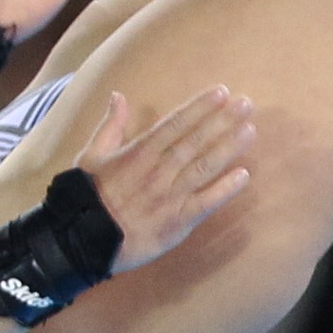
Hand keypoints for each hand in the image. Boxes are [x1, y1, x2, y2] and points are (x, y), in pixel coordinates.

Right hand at [80, 88, 257, 271]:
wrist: (82, 239)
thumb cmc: (86, 197)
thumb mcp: (91, 155)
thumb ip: (110, 126)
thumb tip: (117, 96)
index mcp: (139, 153)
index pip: (176, 123)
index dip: (200, 107)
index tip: (221, 92)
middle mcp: (158, 171)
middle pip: (195, 141)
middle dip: (222, 121)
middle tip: (246, 104)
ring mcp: (169, 197)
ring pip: (204, 167)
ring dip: (228, 148)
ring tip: (250, 130)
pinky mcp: (176, 223)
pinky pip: (205, 203)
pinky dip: (225, 190)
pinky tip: (243, 175)